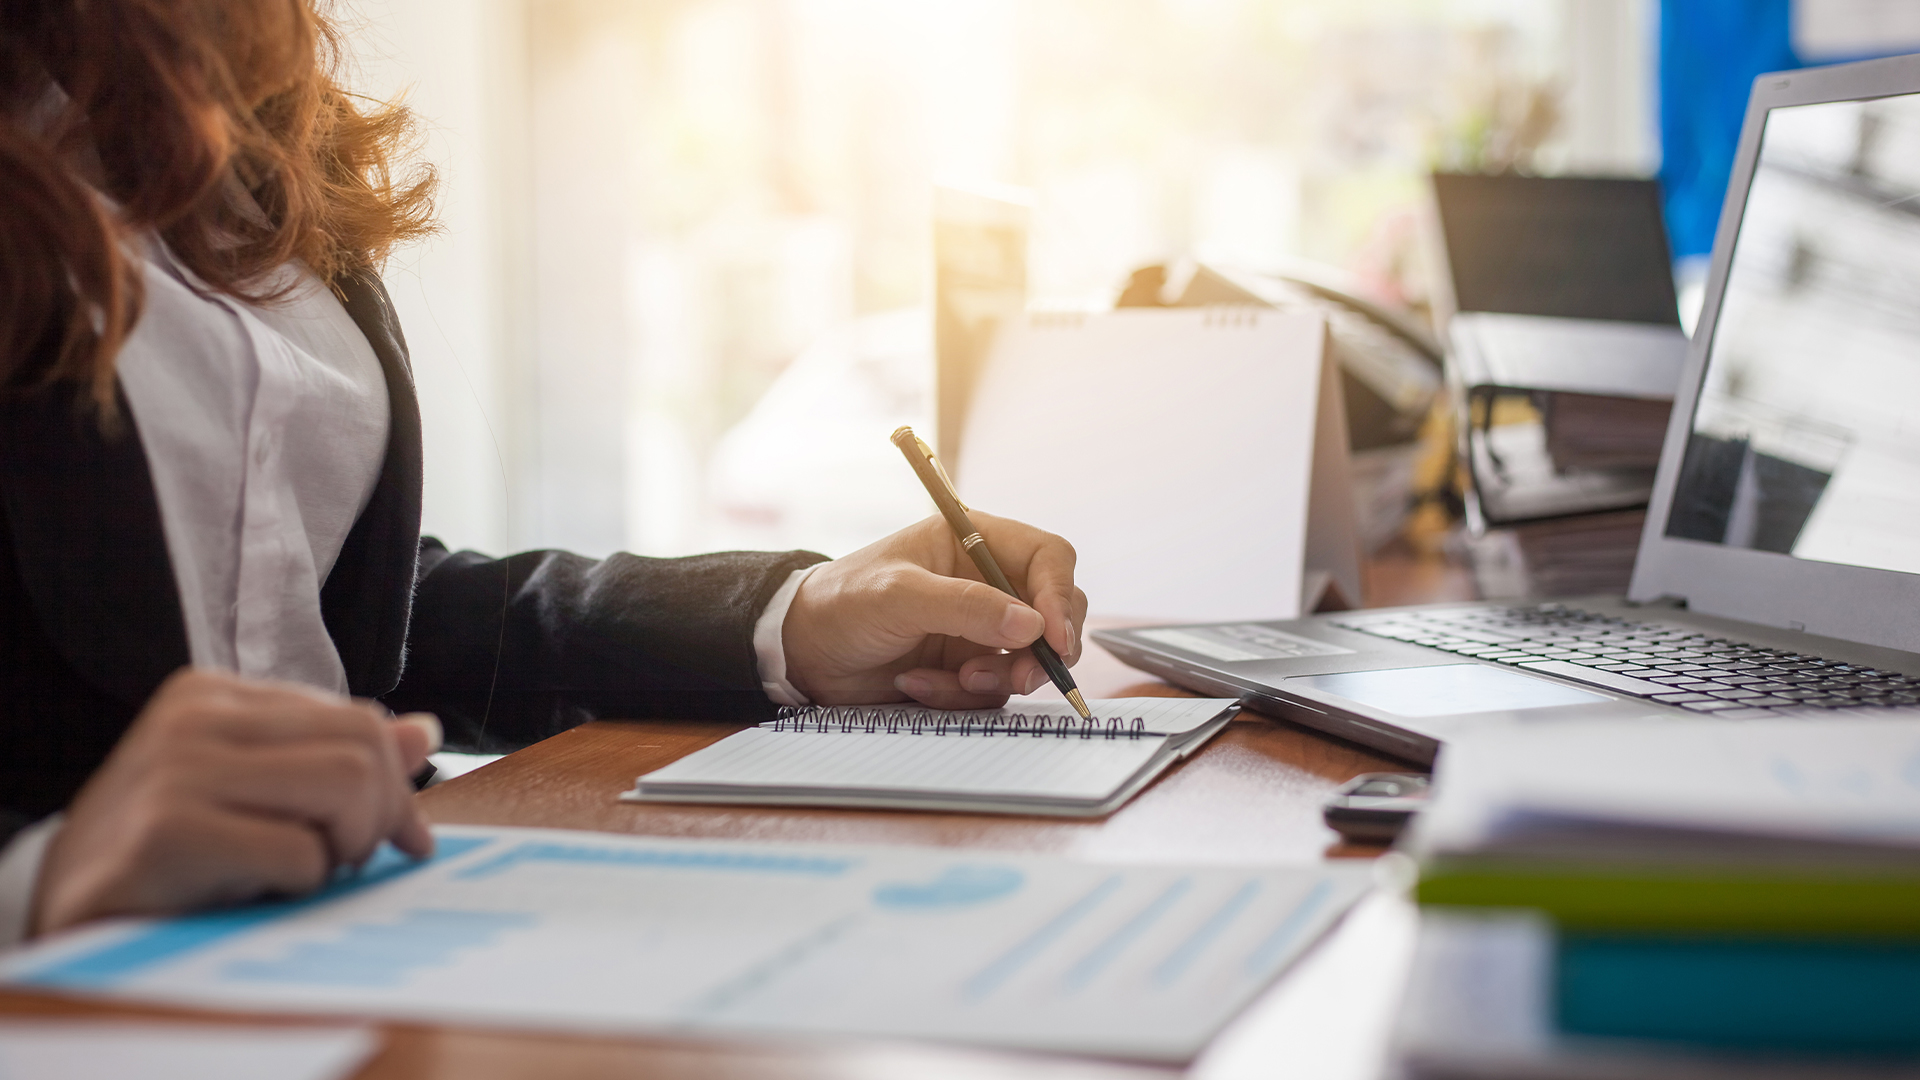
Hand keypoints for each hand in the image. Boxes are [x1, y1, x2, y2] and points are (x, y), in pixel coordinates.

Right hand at [31, 669, 439, 935]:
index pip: (360, 720)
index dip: (395, 789)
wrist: (68, 926)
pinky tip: (249, 894)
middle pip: (364, 747)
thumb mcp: (260, 801)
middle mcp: (193, 718)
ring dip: (342, 850)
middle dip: (377, 819)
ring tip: (298, 875)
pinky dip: (298, 886)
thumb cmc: (173, 867)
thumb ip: (335, 760)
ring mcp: (175, 768)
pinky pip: (301, 852)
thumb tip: (426, 731)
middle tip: (345, 864)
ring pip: (348, 786)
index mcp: (214, 696)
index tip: (394, 840)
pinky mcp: (167, 830)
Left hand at [782, 512, 1087, 708]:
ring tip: (949, 680)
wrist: (802, 653)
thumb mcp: (898, 596)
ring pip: (1027, 659)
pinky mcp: (968, 666)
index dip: (1060, 595)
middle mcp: (987, 583)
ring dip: (994, 678)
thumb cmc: (842, 603)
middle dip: (1042, 649)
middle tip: (1021, 676)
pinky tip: (915, 683)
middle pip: (1053, 612)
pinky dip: (958, 694)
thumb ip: (965, 607)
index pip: (1047, 558)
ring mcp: (980, 628)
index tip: (1053, 637)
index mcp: (975, 541)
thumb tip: (1032, 625)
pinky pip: (991, 690)